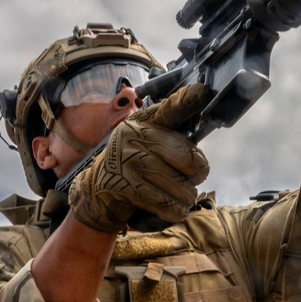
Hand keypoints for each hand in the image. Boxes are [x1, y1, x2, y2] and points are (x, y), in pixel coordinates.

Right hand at [69, 84, 210, 232]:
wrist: (99, 190)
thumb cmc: (138, 163)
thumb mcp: (152, 142)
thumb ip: (176, 136)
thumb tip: (202, 141)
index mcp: (145, 121)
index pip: (171, 110)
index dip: (186, 101)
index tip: (201, 91)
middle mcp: (134, 135)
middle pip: (188, 157)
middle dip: (198, 173)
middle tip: (194, 177)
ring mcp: (126, 159)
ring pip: (181, 185)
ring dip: (187, 195)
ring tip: (181, 194)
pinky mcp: (123, 185)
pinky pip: (167, 203)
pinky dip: (176, 209)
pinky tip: (173, 207)